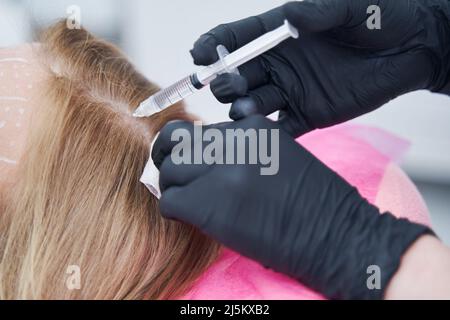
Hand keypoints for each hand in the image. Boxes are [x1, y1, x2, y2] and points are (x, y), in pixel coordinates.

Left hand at [152, 115, 431, 298]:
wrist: (334, 234)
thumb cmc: (314, 200)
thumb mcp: (278, 154)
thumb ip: (242, 149)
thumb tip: (205, 159)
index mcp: (251, 126)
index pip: (200, 130)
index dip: (191, 150)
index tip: (192, 165)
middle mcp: (232, 142)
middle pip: (176, 143)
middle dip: (171, 161)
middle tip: (176, 179)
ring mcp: (219, 172)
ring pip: (169, 170)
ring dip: (172, 187)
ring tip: (185, 201)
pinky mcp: (209, 204)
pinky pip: (170, 202)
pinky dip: (174, 211)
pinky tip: (190, 218)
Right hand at [190, 0, 449, 136]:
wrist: (413, 49)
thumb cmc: (383, 17)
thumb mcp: (348, 7)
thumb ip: (316, 13)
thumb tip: (288, 21)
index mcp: (280, 33)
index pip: (237, 38)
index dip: (214, 45)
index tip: (199, 55)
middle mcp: (279, 64)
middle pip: (237, 76)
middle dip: (226, 81)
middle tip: (227, 85)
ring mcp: (292, 92)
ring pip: (254, 105)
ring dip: (243, 109)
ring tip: (243, 110)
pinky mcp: (309, 115)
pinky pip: (282, 129)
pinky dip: (268, 134)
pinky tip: (261, 135)